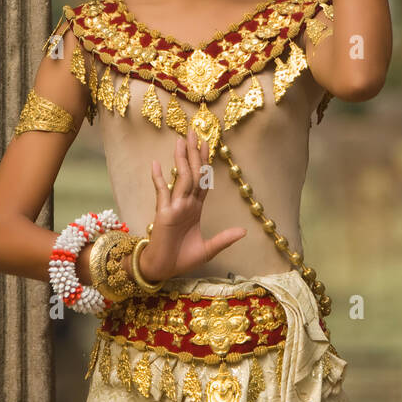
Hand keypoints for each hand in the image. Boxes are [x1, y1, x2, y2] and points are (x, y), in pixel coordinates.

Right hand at [140, 128, 246, 280]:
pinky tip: (157, 163)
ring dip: (182, 160)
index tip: (207, 144)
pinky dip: (159, 178)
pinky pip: (161, 192)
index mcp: (194, 208)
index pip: (202, 180)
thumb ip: (224, 239)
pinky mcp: (163, 213)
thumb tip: (244, 231)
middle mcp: (185, 203)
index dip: (205, 163)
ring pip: (181, 178)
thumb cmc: (181, 258)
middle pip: (192, 174)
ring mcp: (174, 207)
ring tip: (181, 141)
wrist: (162, 270)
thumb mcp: (208, 249)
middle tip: (194, 132)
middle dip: (194, 154)